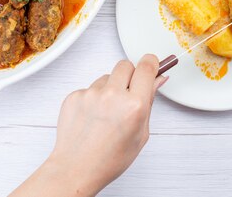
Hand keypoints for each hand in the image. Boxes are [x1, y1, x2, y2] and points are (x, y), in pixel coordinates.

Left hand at [11, 54, 166, 196]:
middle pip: (126, 65)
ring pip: (106, 77)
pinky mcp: (75, 95)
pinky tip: (93, 117)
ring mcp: (91, 94)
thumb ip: (149, 103)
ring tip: (107, 113)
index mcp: (134, 105)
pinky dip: (93, 98)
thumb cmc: (109, 158)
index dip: (151, 63)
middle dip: (130, 75)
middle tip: (128, 92)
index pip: (146, 66)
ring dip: (110, 88)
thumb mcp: (141, 134)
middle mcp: (113, 95)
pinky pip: (90, 88)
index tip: (151, 64)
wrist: (77, 168)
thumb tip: (156, 81)